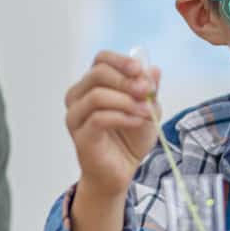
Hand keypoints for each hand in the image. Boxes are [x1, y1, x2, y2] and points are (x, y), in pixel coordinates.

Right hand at [65, 51, 161, 199]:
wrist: (122, 170)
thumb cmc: (130, 138)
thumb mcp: (148, 108)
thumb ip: (149, 90)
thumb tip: (153, 70)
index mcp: (93, 84)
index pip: (101, 59)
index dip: (121, 61)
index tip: (140, 70)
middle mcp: (78, 96)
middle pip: (98, 73)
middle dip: (126, 80)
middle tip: (147, 92)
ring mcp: (76, 116)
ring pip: (97, 95)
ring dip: (126, 101)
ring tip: (146, 112)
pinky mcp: (80, 135)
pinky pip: (98, 118)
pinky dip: (123, 117)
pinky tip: (137, 121)